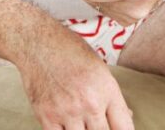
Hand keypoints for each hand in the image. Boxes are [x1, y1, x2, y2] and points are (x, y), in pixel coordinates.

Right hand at [18, 33, 134, 129]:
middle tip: (94, 122)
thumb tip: (126, 116)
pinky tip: (66, 125)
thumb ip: (112, 95)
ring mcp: (68, 111)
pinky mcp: (47, 116)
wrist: (37, 43)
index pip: (124, 128)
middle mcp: (90, 102)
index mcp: (107, 89)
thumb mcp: (100, 68)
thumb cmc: (70, 51)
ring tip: (80, 122)